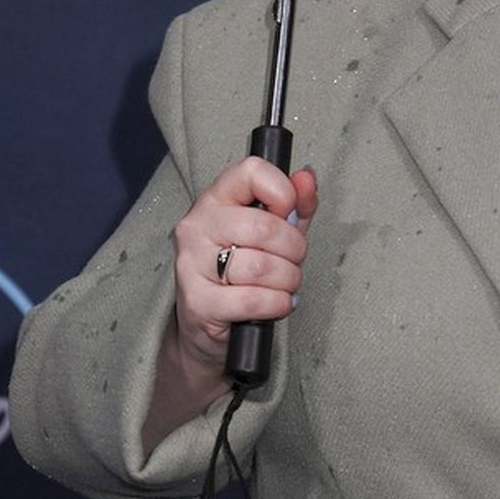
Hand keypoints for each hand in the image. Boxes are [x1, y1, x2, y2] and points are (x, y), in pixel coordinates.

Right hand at [141, 159, 316, 451]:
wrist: (206, 327)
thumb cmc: (242, 275)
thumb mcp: (273, 236)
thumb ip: (295, 205)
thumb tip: (307, 177)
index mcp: (215, 199)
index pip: (251, 171)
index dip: (283, 192)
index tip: (289, 213)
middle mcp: (197, 226)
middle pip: (264, 226)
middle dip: (293, 250)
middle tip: (291, 263)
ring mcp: (192, 264)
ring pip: (261, 266)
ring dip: (287, 281)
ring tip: (283, 286)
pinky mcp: (198, 302)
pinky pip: (253, 300)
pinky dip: (276, 304)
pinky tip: (276, 304)